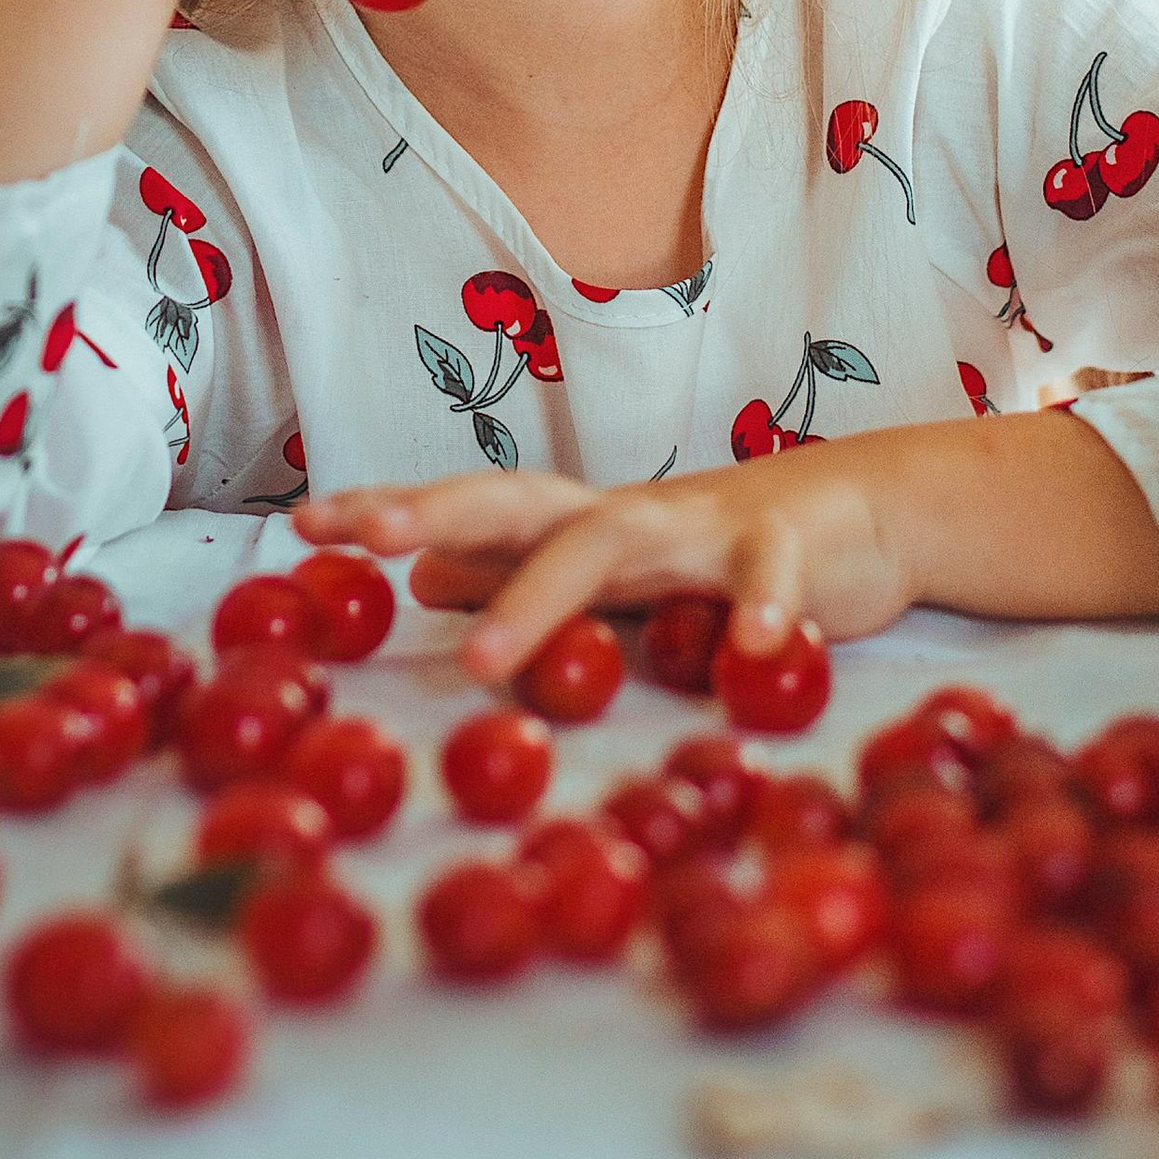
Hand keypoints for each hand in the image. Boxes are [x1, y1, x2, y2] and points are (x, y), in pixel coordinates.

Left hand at [293, 444, 914, 683]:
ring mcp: (698, 527)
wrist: (858, 513)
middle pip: (516, 502)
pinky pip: (767, 577)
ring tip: (486, 656)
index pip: (466, 508)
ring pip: (613, 540)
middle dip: (436, 513)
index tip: (300, 527)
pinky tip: (750, 649)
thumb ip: (527, 571)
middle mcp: (623, 514)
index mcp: (576, 524)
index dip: (388, 511)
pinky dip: (760, 610)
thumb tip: (429, 576)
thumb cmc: (716, 554)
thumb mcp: (611, 567)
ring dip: (546, 594)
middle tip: (367, 540)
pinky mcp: (784, 552)